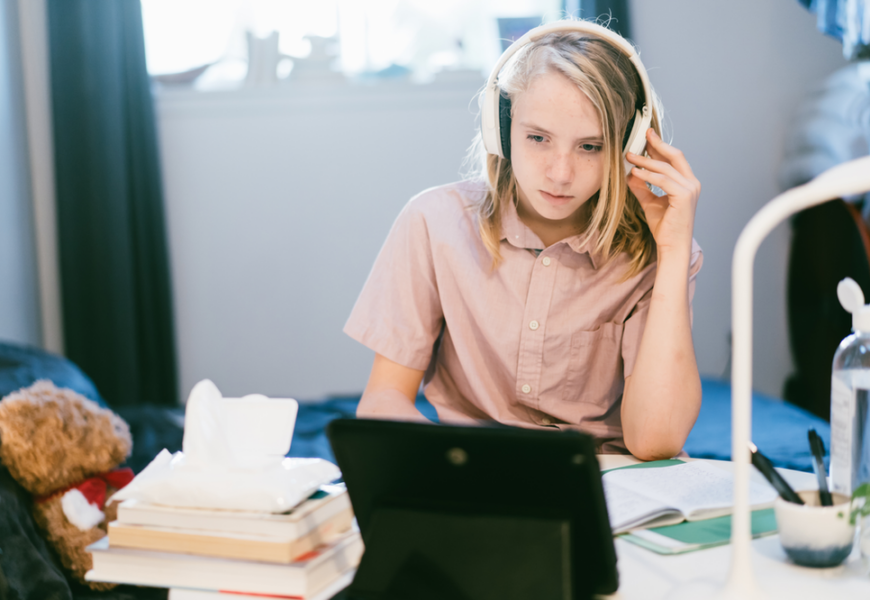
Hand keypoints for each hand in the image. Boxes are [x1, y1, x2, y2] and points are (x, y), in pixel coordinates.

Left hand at [626, 129, 699, 255]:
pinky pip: (663, 180)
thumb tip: (630, 173)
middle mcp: (692, 183)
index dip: (660, 147)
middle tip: (643, 134)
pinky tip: (635, 172)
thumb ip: (642, 187)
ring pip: (666, 168)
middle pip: (675, 156)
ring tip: (629, 156)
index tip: (647, 137)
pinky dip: (647, 175)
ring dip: (646, 161)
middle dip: (658, 144)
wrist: (672, 246)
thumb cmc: (665, 227)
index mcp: (687, 183)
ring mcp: (690, 189)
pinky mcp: (684, 196)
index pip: (674, 159)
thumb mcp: (650, 202)